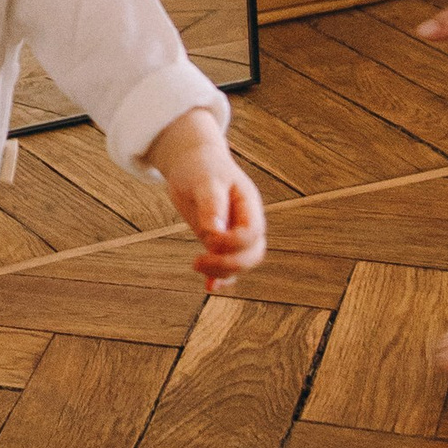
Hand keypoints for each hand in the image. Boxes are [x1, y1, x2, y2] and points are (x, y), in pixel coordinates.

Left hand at [145, 107, 266, 291]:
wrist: (194, 161)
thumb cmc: (201, 167)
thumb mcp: (204, 181)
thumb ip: (211, 205)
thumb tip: (213, 235)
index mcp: (249, 204)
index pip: (251, 234)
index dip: (232, 244)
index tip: (206, 239)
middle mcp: (246, 220)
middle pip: (253, 253)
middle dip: (230, 264)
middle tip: (197, 262)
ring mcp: (235, 232)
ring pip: (243, 262)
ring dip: (225, 272)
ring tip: (200, 272)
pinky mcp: (221, 241)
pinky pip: (228, 265)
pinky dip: (220, 276)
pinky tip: (208, 286)